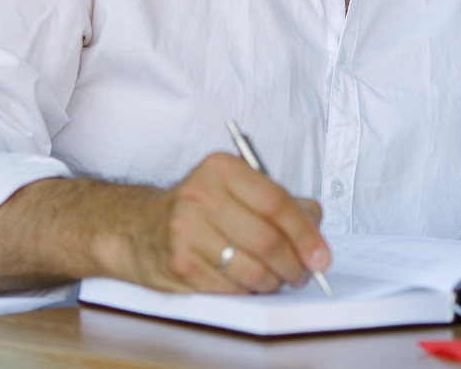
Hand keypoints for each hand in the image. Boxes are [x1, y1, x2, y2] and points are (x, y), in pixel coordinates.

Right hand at [120, 153, 329, 293]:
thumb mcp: (235, 188)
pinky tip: (247, 283)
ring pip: (251, 269)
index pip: (276, 202)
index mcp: (221, 169)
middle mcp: (200, 196)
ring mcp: (186, 231)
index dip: (305, 233)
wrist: (138, 227)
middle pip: (267, 239)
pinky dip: (248, 291)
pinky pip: (231, 288)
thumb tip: (315, 226)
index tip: (321, 255)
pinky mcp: (179, 265)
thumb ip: (279, 200)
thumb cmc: (198, 207)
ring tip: (277, 280)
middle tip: (302, 274)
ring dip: (273, 282)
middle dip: (294, 264)